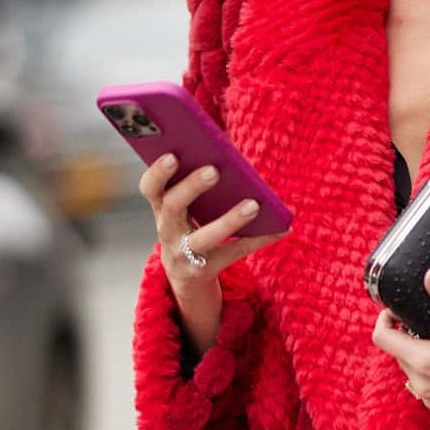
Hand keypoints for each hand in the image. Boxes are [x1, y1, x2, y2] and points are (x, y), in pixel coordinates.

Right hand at [141, 153, 282, 344]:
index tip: (173, 155)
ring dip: (230, 220)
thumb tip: (230, 156)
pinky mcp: (204, 270)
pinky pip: (233, 252)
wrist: (185, 274)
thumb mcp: (183, 209)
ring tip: (254, 205)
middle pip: (174, 206)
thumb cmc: (190, 227)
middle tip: (214, 171)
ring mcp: (183, 253)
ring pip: (205, 237)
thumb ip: (193, 185)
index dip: (158, 172)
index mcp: (161, 208)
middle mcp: (167, 230)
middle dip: (192, 187)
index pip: (150, 187)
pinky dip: (258, 240)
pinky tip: (279, 229)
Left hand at [370, 270, 429, 421]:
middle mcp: (424, 385)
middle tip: (426, 322)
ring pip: (412, 372)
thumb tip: (429, 276)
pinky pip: (427, 388)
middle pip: (398, 354)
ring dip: (419, 356)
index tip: (397, 311)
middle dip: (405, 336)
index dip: (385, 320)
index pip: (383, 339)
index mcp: (425, 361)